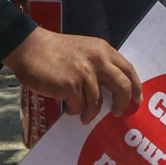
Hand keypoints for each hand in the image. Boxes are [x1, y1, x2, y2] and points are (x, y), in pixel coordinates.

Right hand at [3, 27, 141, 122]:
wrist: (29, 48)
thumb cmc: (55, 51)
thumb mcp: (84, 50)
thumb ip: (100, 64)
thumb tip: (112, 90)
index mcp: (103, 50)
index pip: (128, 70)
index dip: (136, 87)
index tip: (136, 101)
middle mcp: (98, 59)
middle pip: (123, 87)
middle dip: (122, 103)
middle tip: (117, 113)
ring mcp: (85, 72)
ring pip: (98, 101)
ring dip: (92, 113)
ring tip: (85, 117)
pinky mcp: (71, 84)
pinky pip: (80, 106)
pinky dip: (76, 111)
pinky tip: (70, 109)